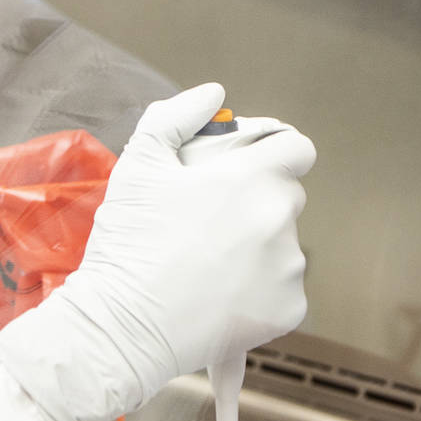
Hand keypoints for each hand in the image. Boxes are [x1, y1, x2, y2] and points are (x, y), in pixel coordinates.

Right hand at [0, 83, 314, 420]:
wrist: (123, 326)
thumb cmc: (128, 243)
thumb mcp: (137, 165)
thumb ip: (175, 117)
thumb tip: (214, 93)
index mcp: (251, 178)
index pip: (297, 148)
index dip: (272, 151)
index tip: (244, 168)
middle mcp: (280, 219)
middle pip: (285, 197)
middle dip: (254, 202)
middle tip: (206, 222)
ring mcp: (288, 268)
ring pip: (282, 244)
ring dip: (255, 247)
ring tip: (205, 265)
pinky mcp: (288, 310)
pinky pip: (281, 289)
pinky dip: (257, 291)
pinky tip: (216, 295)